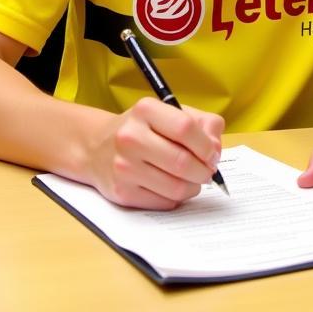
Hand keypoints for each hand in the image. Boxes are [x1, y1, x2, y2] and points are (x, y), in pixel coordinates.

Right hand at [88, 97, 223, 209]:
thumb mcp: (168, 113)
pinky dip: (177, 198)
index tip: (213, 153)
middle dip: (204, 170)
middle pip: (182, 161)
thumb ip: (201, 123)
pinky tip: (174, 187)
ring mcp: (124, 167)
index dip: (206, 145)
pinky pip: (163, 202)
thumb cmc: (142, 129)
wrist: (96, 147)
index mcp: (145, 111)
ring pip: (175, 187)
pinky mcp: (122, 192)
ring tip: (194, 180)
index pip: (185, 128)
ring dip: (194, 187)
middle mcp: (131, 137)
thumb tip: (216, 148)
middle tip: (208, 171)